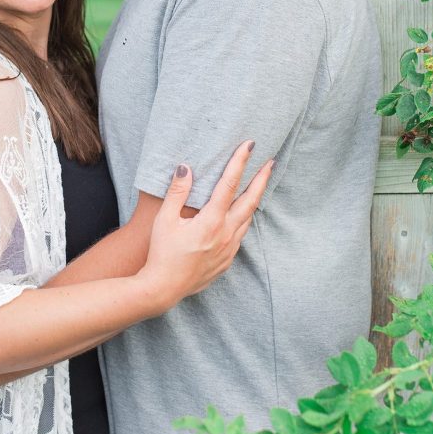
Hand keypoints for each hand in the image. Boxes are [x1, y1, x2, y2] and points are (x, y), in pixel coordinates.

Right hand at [141, 141, 272, 308]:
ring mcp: (229, 249)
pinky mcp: (226, 260)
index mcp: (212, 221)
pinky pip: (240, 235)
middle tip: (270, 162)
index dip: (240, 162)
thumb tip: (186, 168)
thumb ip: (177, 192)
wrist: (164, 287)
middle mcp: (226, 234)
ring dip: (255, 199)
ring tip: (259, 185)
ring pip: (248, 219)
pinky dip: (244, 219)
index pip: (230, 184)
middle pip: (250, 201)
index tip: (249, 146)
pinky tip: (241, 216)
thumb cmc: (162, 253)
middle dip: (261, 180)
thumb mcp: (164, 220)